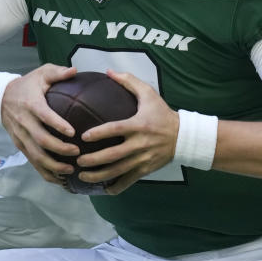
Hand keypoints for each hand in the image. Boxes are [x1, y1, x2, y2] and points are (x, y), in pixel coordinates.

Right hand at [0, 64, 79, 182]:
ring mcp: (21, 136)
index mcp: (31, 103)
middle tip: (77, 152)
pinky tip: (59, 179)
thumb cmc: (27, 85)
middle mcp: (24, 122)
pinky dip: (45, 173)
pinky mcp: (20, 145)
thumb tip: (75, 70)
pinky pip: (32, 162)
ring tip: (70, 170)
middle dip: (59, 149)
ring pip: (35, 156)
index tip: (73, 132)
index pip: (44, 115)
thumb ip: (58, 72)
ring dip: (53, 166)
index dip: (57, 124)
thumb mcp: (41, 73)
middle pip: (40, 140)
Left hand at [74, 70, 178, 194]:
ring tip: (83, 176)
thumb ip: (128, 81)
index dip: (99, 133)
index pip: (115, 129)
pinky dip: (115, 187)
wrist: (183, 136)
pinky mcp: (146, 170)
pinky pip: (128, 181)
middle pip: (113, 155)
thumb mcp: (148, 93)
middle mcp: (139, 144)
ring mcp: (143, 159)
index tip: (83, 136)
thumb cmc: (162, 113)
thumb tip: (108, 71)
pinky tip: (103, 189)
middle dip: (93, 160)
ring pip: (118, 171)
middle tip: (78, 160)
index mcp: (138, 125)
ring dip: (99, 176)